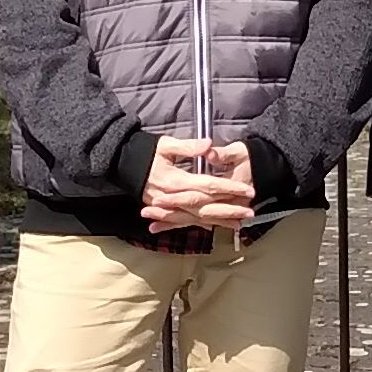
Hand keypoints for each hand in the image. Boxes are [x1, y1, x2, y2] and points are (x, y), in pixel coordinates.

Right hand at [139, 138, 255, 233]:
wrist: (122, 163)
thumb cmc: (146, 151)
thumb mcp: (165, 144)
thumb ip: (188, 146)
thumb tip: (208, 145)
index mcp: (174, 181)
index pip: (208, 185)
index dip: (229, 188)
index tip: (247, 190)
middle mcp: (171, 197)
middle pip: (205, 207)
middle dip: (229, 210)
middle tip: (250, 213)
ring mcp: (166, 206)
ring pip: (196, 217)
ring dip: (218, 221)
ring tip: (238, 224)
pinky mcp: (163, 209)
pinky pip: (183, 220)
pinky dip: (199, 224)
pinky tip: (212, 227)